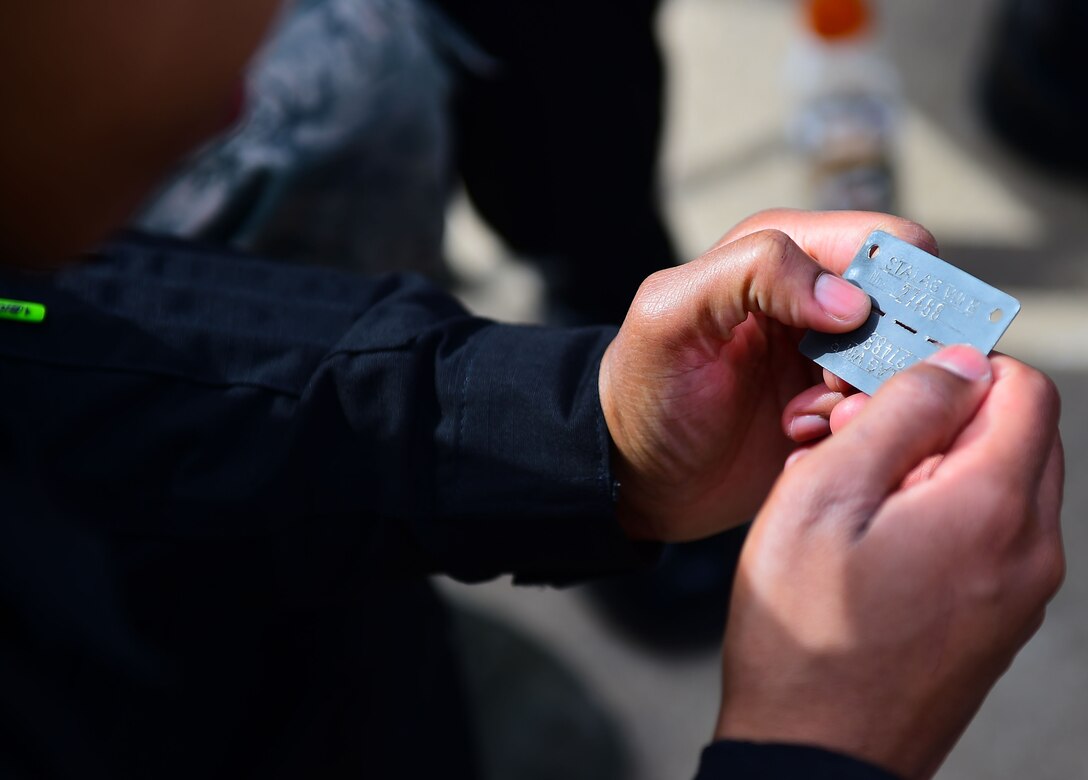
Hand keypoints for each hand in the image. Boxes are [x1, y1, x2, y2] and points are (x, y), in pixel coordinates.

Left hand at [599, 208, 937, 540]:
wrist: (638, 475)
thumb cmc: (645, 390)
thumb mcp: (673, 316)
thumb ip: (753, 273)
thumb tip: (852, 301)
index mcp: (783, 252)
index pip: (885, 243)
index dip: (894, 287)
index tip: (862, 340)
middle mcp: (818, 297)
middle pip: (909, 307)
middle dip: (887, 354)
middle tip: (832, 397)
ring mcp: (832, 356)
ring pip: (904, 365)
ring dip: (866, 400)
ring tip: (804, 424)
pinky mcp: (837, 408)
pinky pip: (885, 411)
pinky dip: (857, 429)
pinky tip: (800, 442)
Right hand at [715, 347, 1064, 779]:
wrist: (815, 752)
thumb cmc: (804, 631)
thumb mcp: (824, 497)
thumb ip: (898, 415)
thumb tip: (959, 363)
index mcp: (992, 507)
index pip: (1019, 385)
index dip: (953, 365)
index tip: (888, 382)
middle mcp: (1030, 549)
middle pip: (1013, 432)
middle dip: (937, 416)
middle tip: (853, 440)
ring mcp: (1021, 593)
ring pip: (997, 482)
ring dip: (930, 466)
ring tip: (850, 496)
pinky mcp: (998, 621)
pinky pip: (986, 534)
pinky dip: (937, 513)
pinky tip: (867, 541)